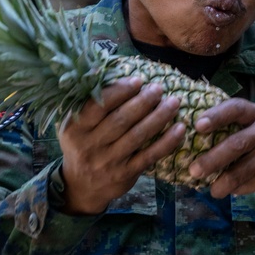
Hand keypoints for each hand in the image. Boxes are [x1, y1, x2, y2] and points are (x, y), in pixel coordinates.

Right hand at [58, 78, 183, 214]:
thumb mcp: (75, 125)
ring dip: (159, 117)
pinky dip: (167, 142)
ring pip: (138, 136)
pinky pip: (149, 156)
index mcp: (75, 128)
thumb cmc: (83, 145)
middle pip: (121, 120)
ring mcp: (108, 162)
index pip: (97, 106)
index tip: (138, 80)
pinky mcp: (125, 174)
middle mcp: (90, 146)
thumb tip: (104, 68)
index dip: (119, 91)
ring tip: (174, 102)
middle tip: (159, 88)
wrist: (82, 187)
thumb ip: (89, 102)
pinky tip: (180, 129)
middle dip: (143, 102)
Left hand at [189, 98, 254, 203]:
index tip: (198, 125)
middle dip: (212, 159)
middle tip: (193, 170)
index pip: (236, 108)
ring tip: (212, 190)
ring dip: (221, 183)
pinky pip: (248, 183)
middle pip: (236, 144)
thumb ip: (232, 129)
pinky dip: (236, 189)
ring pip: (240, 170)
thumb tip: (190, 140)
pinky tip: (232, 190)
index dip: (216, 115)